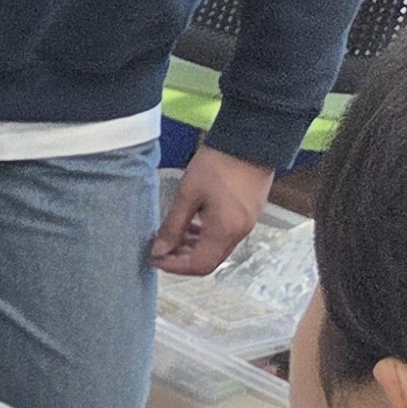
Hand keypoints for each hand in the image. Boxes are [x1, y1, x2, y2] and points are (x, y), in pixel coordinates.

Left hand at [151, 145, 270, 276]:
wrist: (251, 140)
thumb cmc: (217, 165)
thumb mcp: (187, 195)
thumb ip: (172, 226)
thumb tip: (159, 251)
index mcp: (224, 231)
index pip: (199, 265)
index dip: (175, 267)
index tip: (155, 258)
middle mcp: (239, 233)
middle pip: (209, 261)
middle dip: (182, 259)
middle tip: (161, 248)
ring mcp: (248, 224)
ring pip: (217, 248)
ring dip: (193, 247)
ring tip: (173, 234)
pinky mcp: (250, 213)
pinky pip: (226, 235)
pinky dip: (206, 236)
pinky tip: (192, 224)